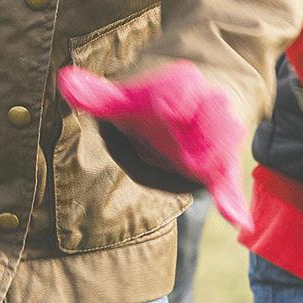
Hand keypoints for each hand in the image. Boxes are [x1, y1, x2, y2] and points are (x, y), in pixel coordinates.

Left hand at [58, 60, 253, 239]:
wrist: (202, 104)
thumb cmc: (154, 107)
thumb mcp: (126, 100)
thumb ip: (97, 96)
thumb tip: (65, 81)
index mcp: (182, 85)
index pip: (182, 89)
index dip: (173, 99)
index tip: (168, 107)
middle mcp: (207, 105)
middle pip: (211, 113)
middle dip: (201, 127)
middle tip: (187, 146)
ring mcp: (218, 136)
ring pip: (223, 142)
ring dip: (214, 156)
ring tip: (200, 168)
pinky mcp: (222, 167)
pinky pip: (229, 183)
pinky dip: (232, 201)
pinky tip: (237, 221)